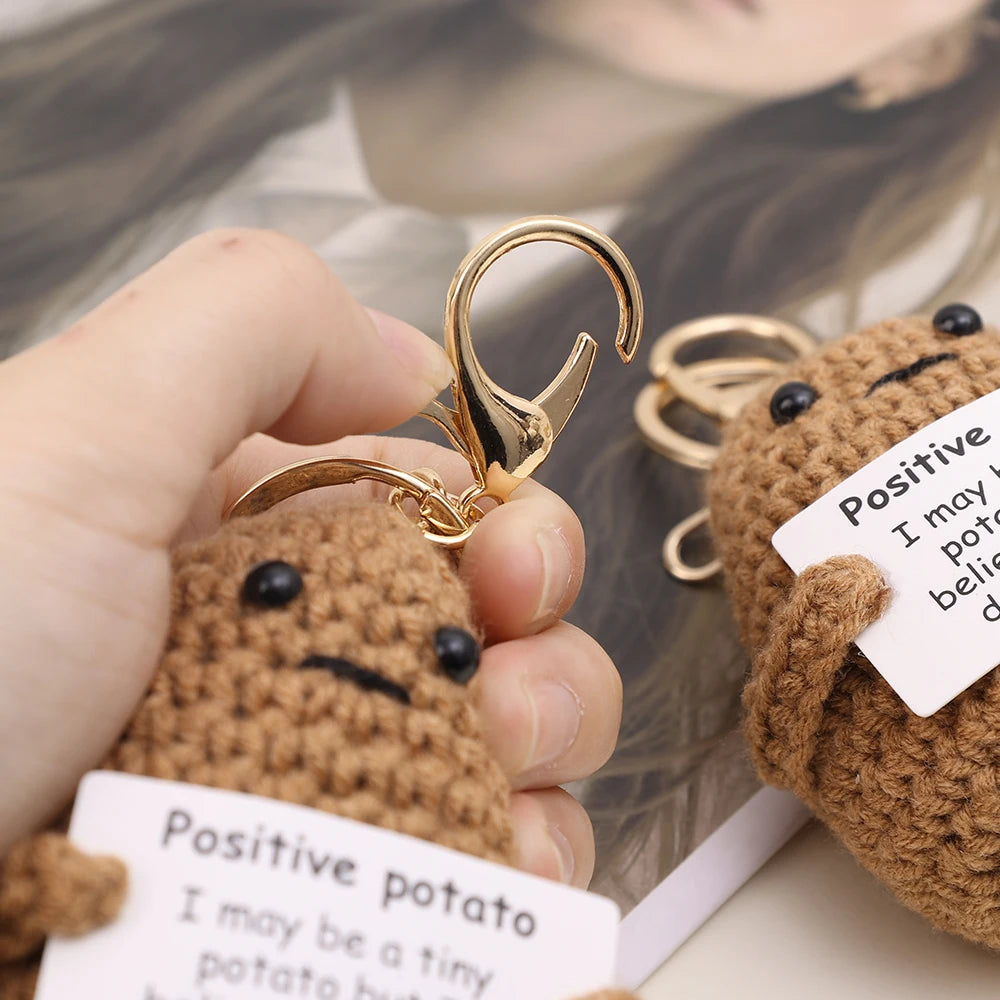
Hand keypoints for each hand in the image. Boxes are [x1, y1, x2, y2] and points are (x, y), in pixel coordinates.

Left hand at [0, 230, 621, 886]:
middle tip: (508, 668)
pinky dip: (519, 856)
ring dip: (546, 738)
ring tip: (506, 765)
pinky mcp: (316, 892)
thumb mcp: (74, 435)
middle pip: (475, 615)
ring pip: (492, 737)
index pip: (418, 502)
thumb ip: (249, 324)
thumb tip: (415, 362)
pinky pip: (468, 861)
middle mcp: (280, 642)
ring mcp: (303, 772)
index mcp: (237, 526)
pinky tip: (510, 860)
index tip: (508, 563)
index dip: (493, 515)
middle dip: (534, 627)